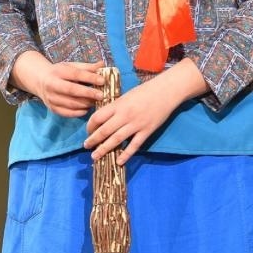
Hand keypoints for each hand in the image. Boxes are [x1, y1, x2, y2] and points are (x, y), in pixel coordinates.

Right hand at [11, 52, 104, 116]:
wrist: (40, 81)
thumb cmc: (59, 72)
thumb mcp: (71, 66)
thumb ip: (87, 67)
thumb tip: (102, 64)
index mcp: (58, 72)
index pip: (76, 74)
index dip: (90, 78)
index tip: (102, 80)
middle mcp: (52, 85)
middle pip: (72, 90)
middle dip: (88, 93)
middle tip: (102, 95)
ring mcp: (51, 98)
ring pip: (70, 104)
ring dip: (85, 104)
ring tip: (96, 102)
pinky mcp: (52, 108)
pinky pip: (67, 113)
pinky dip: (78, 112)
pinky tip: (87, 109)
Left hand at [84, 60, 209, 163]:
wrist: (166, 91)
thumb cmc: (145, 91)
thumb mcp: (126, 96)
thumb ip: (115, 107)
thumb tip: (103, 119)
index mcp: (118, 105)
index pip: (98, 117)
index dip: (90, 126)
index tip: (88, 131)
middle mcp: (125, 116)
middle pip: (104, 131)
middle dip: (93, 140)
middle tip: (86, 146)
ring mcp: (136, 125)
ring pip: (116, 140)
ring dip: (104, 149)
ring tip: (95, 156)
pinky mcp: (146, 131)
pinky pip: (134, 146)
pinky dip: (126, 155)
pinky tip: (119, 162)